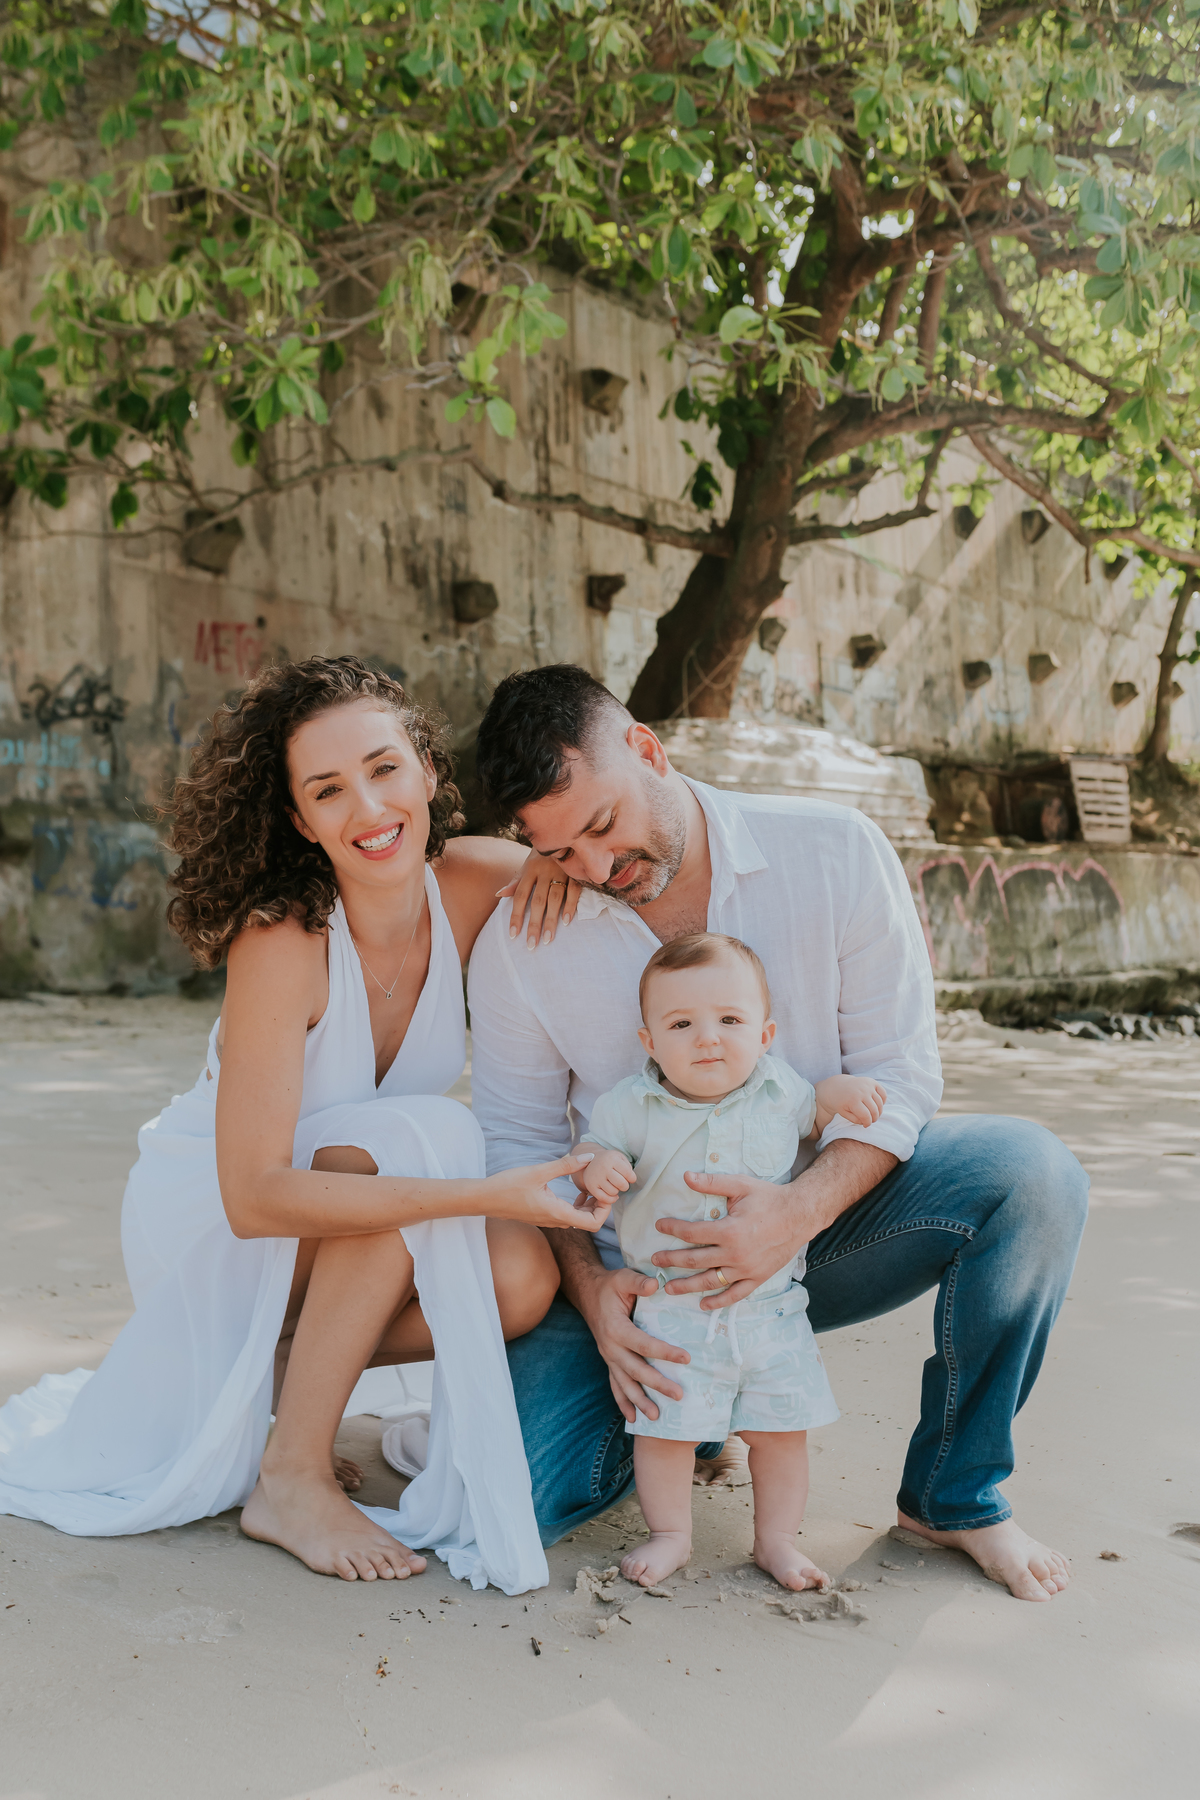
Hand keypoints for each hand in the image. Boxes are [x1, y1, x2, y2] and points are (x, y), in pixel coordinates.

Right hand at [480, 1152, 604, 1231]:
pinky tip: (574, 1190)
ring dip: (588, 1206)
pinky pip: (568, 1216)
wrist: (485, 1199)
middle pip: (588, 1223)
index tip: (604, 1192)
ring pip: (578, 1220)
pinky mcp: (543, 1216)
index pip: (593, 1223)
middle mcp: (556, 1221)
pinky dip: (576, 1205)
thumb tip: (589, 1158)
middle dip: (599, 1207)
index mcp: (558, 1213)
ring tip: (589, 1187)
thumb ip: (565, 1165)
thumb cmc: (508, 1185)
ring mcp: (549, 1220)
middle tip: (601, 1187)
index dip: (604, 1210)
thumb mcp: (538, 1172)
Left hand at [496, 851, 580, 947]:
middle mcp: (544, 871)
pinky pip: (573, 891)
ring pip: (554, 899)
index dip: (516, 915)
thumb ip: (516, 882)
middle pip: (537, 901)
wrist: (564, 835)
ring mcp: (561, 872)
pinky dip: (570, 906)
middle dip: (534, 924)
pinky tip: (567, 921)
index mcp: (530, 870)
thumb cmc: (542, 856)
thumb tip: (498, 895)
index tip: (513, 934)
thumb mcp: (527, 866)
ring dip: (551, 920)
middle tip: (531, 944)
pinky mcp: (577, 873)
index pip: (520, 896)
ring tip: (548, 939)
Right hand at [572, 1145, 635, 1203]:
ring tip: (614, 1186)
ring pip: (613, 1192)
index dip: (632, 1178)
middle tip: (622, 1183)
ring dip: (616, 1191)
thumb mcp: (619, 1157)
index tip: (630, 1178)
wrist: (588, 1161)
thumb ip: (628, 1166)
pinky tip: (612, 1194)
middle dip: (625, 1186)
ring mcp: (596, 1178)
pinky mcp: (591, 1186)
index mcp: (612, 1159)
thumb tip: (631, 1179)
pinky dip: (611, 1199)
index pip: (628, 1173)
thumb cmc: (608, 1161)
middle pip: (621, 1184)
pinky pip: (604, 1198)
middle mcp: (603, 1168)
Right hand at [576, 1264, 690, 1423]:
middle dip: (657, 1384)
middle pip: (635, 1370)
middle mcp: (610, 1347)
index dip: (664, 1352)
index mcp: (616, 1328)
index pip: (643, 1344)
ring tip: (656, 1417)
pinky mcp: (609, 1361)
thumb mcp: (623, 1277)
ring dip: (640, 1401)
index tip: (686, 1358)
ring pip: (624, 1383)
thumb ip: (638, 1282)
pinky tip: (632, 1418)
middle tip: (679, 1394)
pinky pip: (615, 1385)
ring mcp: (608, 1357)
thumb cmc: (610, 1286)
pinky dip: (623, 1402)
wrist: (587, 1293)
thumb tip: (656, 1285)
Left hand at [651, 1170, 809, 1306]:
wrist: (800, 1215)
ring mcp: (746, 1269)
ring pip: (711, 1281)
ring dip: (687, 1286)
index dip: (672, 1229)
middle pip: (695, 1260)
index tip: (659, 1226)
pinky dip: (718, 1301)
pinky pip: (735, 1294)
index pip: (692, 1233)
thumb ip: (712, 1182)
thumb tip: (685, 1176)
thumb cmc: (770, 1198)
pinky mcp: (757, 1278)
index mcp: (729, 1231)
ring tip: (669, 1288)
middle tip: (655, 1261)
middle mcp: (735, 1254)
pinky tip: (703, 1304)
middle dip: (672, 1260)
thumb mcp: (741, 1185)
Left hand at [813, 1073, 886, 1132]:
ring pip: (880, 1103)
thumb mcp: (844, 1113)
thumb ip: (855, 1120)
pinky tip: (876, 1105)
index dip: (868, 1123)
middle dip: (874, 1118)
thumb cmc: (841, 1102)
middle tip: (871, 1120)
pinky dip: (883, 1101)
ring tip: (873, 1114)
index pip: (866, 1116)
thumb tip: (867, 1121)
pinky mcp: (872, 1081)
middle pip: (874, 1110)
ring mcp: (867, 1085)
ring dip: (879, 1111)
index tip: (866, 1125)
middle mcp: (861, 1091)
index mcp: (852, 1100)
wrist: (838, 1086)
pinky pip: (883, 1093)